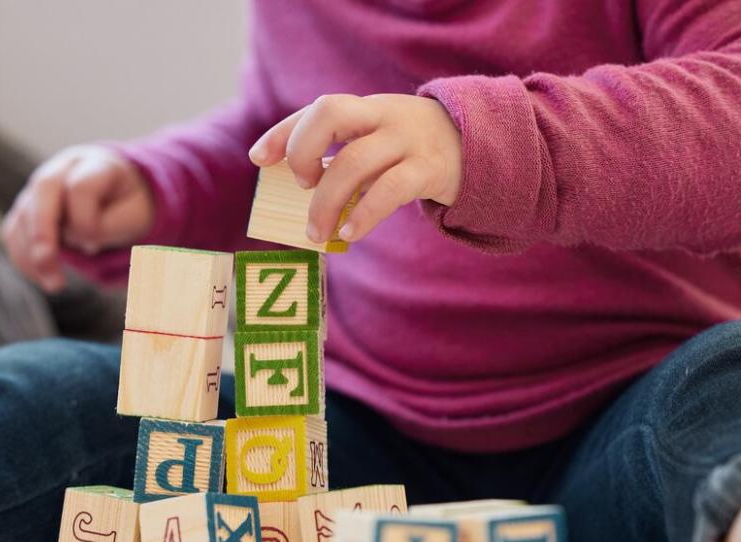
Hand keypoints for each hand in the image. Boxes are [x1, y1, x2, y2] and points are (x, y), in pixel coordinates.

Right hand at [3, 145, 153, 292]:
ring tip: (54, 285)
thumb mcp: (135, 215)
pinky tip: (39, 277)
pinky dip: (22, 256)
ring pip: (24, 212)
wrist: (118, 192)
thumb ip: (109, 225)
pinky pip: (14, 229)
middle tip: (51, 268)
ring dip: (33, 253)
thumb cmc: (129, 206)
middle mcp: (63, 169)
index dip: (86, 221)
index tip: (96, 246)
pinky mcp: (27, 207)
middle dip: (43, 233)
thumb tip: (76, 240)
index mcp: (96, 164)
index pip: (81, 187)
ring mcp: (40, 187)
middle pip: (43, 189)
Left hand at [248, 93, 462, 243]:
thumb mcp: (381, 142)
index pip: (317, 109)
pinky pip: (389, 190)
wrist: (482, 148)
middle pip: (330, 113)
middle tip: (301, 186)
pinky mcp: (428, 170)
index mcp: (366, 108)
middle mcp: (384, 115)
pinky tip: (349, 232)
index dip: (283, 131)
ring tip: (315, 231)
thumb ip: (347, 156)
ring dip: (326, 200)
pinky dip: (363, 214)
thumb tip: (302, 195)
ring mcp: (407, 140)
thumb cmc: (414, 153)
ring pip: (354, 161)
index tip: (258, 158)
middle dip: (303, 150)